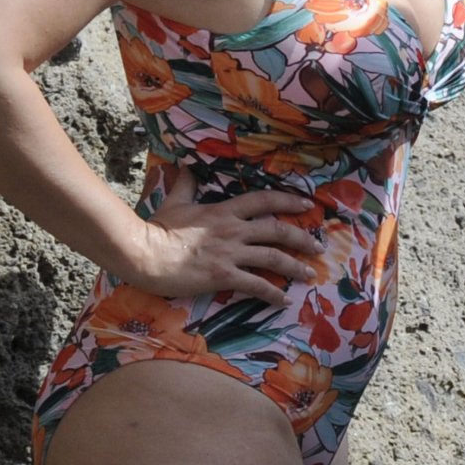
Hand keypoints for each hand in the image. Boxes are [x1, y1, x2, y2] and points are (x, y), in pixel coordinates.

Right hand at [119, 163, 323, 306]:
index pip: (264, 201)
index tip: (307, 206)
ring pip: (273, 258)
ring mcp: (231, 254)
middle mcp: (234, 230)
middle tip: (318, 246)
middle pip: (277, 231)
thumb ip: (187, 184)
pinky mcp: (224, 276)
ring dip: (295, 266)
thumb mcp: (175, 201)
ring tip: (310, 274)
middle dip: (302, 238)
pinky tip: (285, 300)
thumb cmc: (159, 229)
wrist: (146, 254)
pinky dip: (273, 293)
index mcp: (224, 210)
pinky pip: (256, 285)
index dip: (288, 202)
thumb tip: (186, 165)